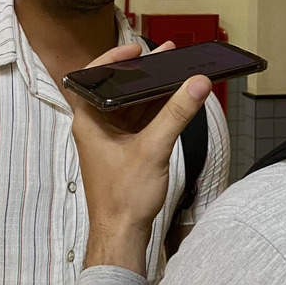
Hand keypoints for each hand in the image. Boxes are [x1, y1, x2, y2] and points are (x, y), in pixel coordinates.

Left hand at [67, 43, 211, 274]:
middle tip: (166, 55)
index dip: (113, 59)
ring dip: (153, 91)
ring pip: (133, 106)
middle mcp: (96, 128)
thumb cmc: (123, 198)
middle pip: (118, 89)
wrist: (121, 235)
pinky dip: (157, 111)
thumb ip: (176, 114)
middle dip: (144, 73)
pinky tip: (176, 102)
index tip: (135, 49)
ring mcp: (111, 140)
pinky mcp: (125, 152)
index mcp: (89, 122)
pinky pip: (141, 123)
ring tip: (177, 73)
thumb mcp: (153, 149)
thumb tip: (196, 84)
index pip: (93, 78)